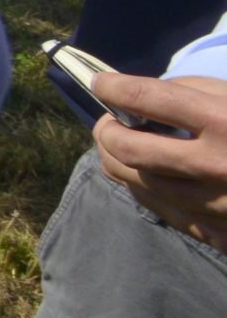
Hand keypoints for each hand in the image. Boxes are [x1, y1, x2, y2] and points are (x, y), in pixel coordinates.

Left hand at [92, 71, 226, 245]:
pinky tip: (149, 177)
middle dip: (107, 130)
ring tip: (121, 145)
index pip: (147, 98)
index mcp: (226, 123)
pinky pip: (164, 210)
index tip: (103, 83)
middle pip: (127, 147)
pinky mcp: (223, 235)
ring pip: (138, 182)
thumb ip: (201, 93)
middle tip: (109, 121)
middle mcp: (216, 165)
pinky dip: (147, 190)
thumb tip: (150, 96)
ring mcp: (217, 205)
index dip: (115, 87)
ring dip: (120, 160)